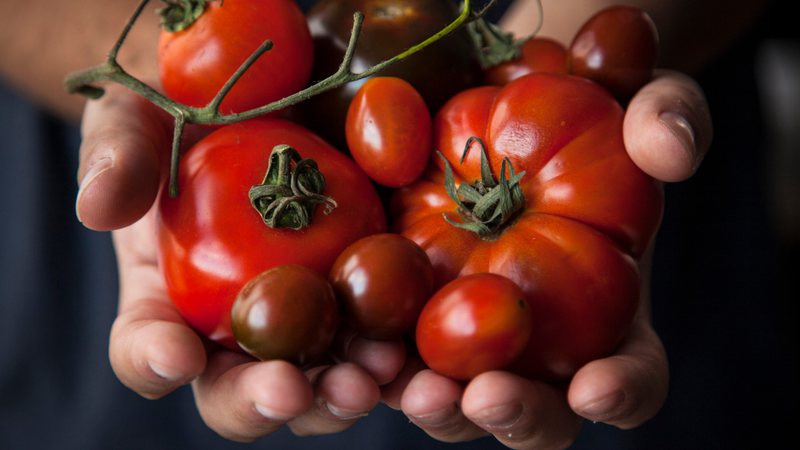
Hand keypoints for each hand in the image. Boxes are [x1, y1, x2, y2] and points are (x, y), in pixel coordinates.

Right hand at [75, 85, 406, 441]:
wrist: (260, 93)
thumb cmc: (183, 113)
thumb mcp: (140, 120)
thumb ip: (120, 158)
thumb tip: (97, 206)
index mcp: (168, 302)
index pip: (147, 349)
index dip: (153, 359)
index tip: (175, 352)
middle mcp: (236, 329)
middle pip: (240, 391)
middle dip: (264, 398)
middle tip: (290, 389)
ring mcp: (306, 318)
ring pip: (319, 382)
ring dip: (342, 392)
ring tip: (369, 376)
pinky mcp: (365, 298)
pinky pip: (383, 339)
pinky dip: (402, 358)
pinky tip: (421, 355)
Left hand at [385, 71, 711, 448]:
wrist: (503, 108)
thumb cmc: (584, 116)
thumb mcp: (635, 101)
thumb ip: (666, 118)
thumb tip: (670, 147)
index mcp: (611, 318)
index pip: (633, 375)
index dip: (622, 391)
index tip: (596, 386)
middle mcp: (540, 347)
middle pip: (538, 414)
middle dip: (515, 414)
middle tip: (482, 396)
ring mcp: (470, 340)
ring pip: (457, 401)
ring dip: (436, 404)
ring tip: (410, 385)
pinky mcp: (407, 317)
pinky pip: (390, 355)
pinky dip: (373, 360)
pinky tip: (354, 344)